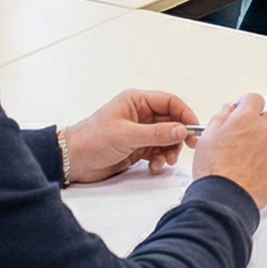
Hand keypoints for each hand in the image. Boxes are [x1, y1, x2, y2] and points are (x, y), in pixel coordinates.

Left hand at [63, 89, 199, 183]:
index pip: (170, 102)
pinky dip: (159, 159)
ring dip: (169, 150)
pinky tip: (154, 166)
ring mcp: (138, 132)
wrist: (72, 161)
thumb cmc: (91, 140)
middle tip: (185, 148)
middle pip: (171, 121)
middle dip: (178, 136)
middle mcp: (140, 114)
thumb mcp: (127, 135)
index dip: (184, 115)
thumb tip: (181, 130)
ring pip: (165, 138)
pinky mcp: (136, 148)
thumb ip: (156, 134)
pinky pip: (156, 151)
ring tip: (165, 160)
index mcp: (137, 101)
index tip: (193, 130)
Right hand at [193, 92, 266, 207]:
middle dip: (255, 125)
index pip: (253, 99)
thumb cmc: (214, 170)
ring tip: (245, 161)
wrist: (225, 199)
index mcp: (246, 118)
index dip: (246, 105)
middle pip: (266, 119)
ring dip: (263, 144)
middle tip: (241, 140)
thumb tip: (229, 110)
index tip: (241, 112)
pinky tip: (253, 172)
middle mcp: (265, 130)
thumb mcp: (207, 137)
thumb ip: (221, 118)